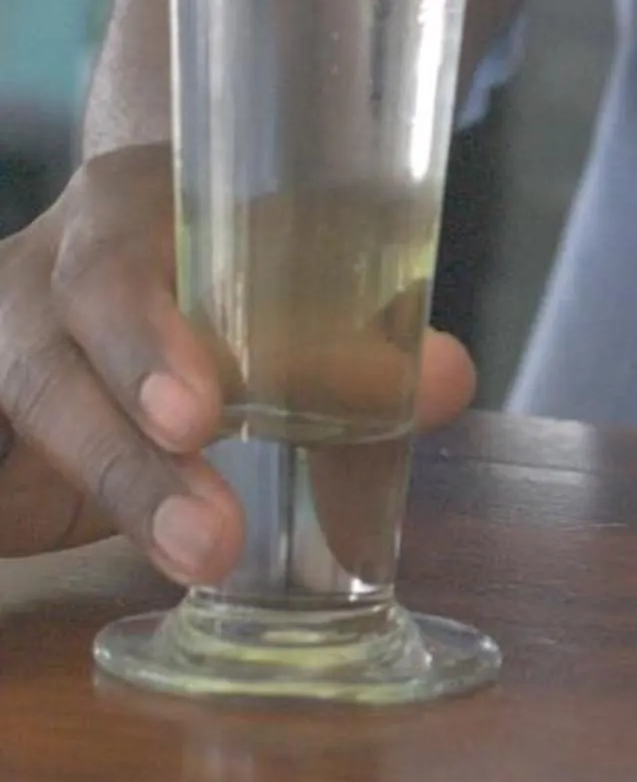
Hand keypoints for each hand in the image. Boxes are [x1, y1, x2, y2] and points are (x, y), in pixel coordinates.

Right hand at [0, 147, 477, 578]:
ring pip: (32, 423)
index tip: (202, 414)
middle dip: (126, 455)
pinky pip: (0, 482)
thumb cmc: (203, 284)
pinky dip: (21, 517)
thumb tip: (446, 378)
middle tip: (210, 532)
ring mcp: (3, 357)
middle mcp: (39, 284)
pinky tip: (47, 538)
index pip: (115, 265)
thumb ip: (349, 344)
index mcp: (117, 220)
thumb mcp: (270, 296)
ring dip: (112, 503)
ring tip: (201, 561)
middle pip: (54, 366)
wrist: (111, 281)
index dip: (148, 341)